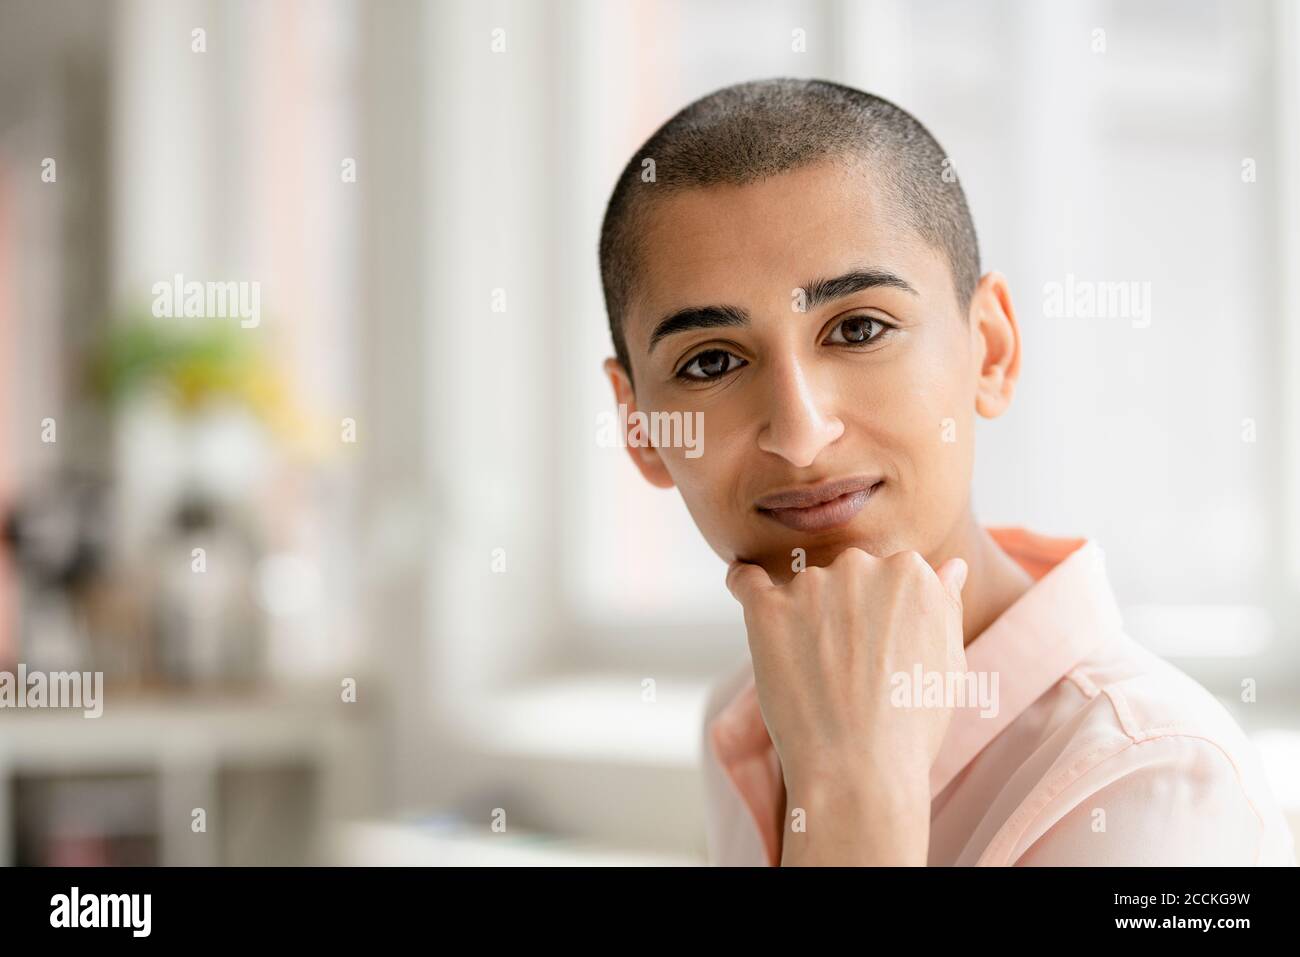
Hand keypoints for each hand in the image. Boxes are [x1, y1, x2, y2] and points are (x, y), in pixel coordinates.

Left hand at [725, 547, 967, 863]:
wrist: (860, 770)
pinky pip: (746, 581)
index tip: (880, 648)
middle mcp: (861, 566)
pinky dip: (744, 582)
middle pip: (847, 575)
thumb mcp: (948, 661)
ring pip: (803, 588)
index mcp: (910, 572)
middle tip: (849, 666)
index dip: (883, 614)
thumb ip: (944, 605)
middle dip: (846, 611)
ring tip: (815, 673)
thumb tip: (950, 566)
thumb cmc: (910, 723)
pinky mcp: (767, 609)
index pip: (890, 574)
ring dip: (803, 615)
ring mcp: (811, 586)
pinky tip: (743, 584)